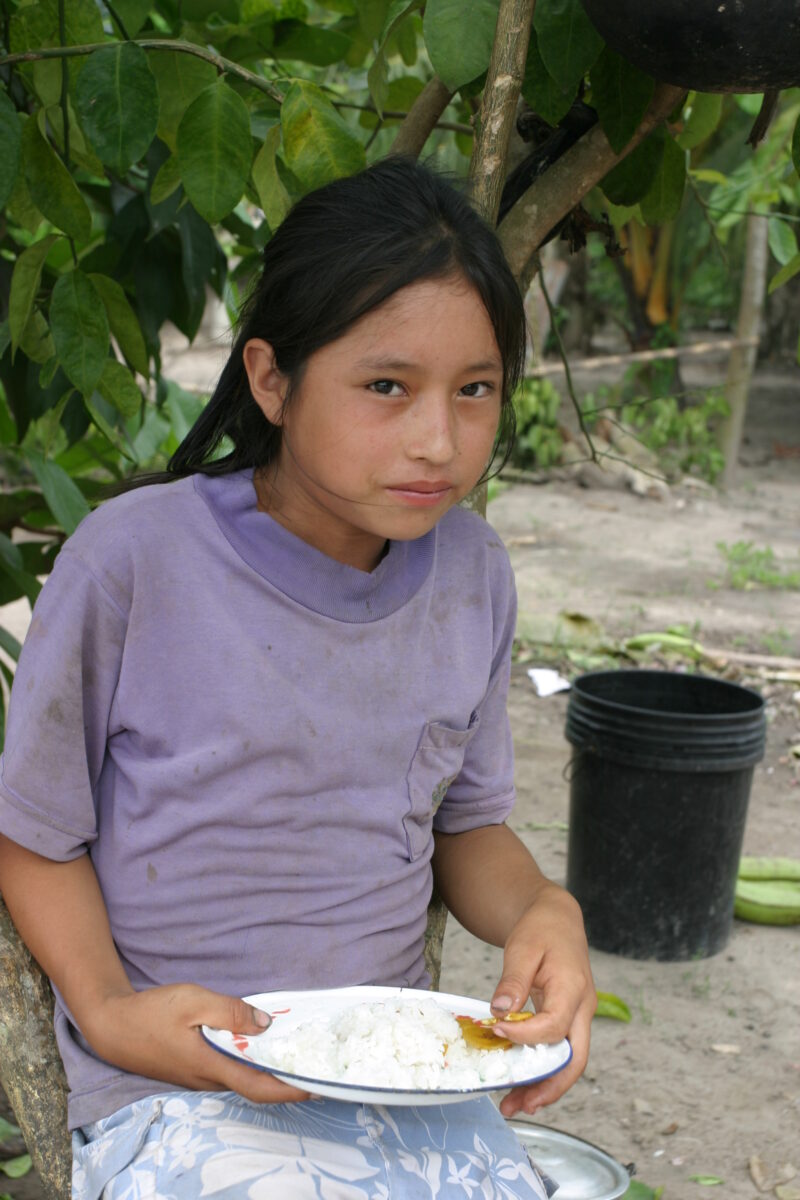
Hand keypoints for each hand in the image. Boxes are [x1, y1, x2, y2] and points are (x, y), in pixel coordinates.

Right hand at [85, 983, 311, 1104]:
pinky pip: (230, 1069)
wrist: (112, 1026)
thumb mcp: (193, 1001)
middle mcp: (209, 1078)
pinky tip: (259, 1043)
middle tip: (315, 1061)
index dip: (291, 1088)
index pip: (260, 1087)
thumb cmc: (152, 1013)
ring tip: (295, 1050)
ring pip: (243, 1077)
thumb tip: (265, 1024)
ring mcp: (200, 1076)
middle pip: (255, 1085)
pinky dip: (250, 1061)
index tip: (318, 1083)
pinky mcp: (193, 1068)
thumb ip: (231, 1011)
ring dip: (269, 1069)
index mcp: (212, 1066)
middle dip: (286, 1078)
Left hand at [488, 884, 595, 1117]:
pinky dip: (543, 1070)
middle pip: (574, 1060)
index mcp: (573, 989)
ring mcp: (578, 1017)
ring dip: (544, 1086)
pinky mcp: (568, 1020)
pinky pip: (559, 1051)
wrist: (557, 919)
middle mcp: (583, 1009)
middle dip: (548, 1087)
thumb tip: (500, 1012)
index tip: (496, 1031)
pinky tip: (520, 1082)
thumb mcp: (522, 948)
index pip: (553, 1026)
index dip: (524, 1036)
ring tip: (512, 1104)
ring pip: (568, 1062)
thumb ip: (513, 980)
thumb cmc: (541, 929)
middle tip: (517, 1105)